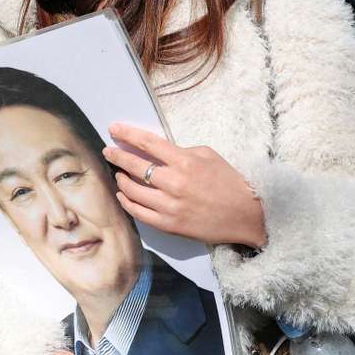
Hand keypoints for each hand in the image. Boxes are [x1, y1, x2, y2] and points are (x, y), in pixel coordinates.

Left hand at [105, 123, 266, 247]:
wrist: (246, 215)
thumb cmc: (229, 181)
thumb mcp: (208, 155)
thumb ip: (181, 151)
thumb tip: (156, 151)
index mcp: (185, 162)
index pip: (148, 143)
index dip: (127, 134)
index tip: (114, 129)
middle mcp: (174, 183)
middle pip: (134, 166)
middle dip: (117, 156)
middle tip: (108, 151)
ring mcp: (169, 206)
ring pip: (132, 191)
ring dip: (121, 179)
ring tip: (118, 173)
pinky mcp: (169, 225)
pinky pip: (138, 213)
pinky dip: (126, 202)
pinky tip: (122, 195)